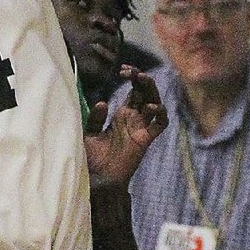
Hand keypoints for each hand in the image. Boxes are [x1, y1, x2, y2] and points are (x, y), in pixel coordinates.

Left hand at [83, 67, 167, 185]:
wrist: (98, 179)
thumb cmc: (93, 158)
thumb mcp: (89, 133)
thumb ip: (95, 117)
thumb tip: (103, 102)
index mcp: (122, 114)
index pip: (134, 91)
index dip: (133, 77)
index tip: (123, 70)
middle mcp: (134, 119)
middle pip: (146, 93)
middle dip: (142, 79)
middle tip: (132, 72)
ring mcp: (141, 128)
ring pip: (155, 104)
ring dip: (152, 91)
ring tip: (142, 80)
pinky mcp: (144, 140)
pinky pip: (159, 126)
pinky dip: (160, 114)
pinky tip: (152, 106)